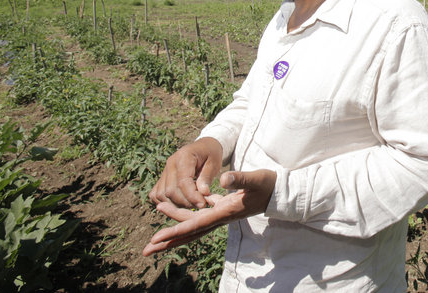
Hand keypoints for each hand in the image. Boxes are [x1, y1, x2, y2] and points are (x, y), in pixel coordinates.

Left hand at [143, 169, 275, 256]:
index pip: (195, 224)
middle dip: (168, 242)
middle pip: (189, 232)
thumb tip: (223, 177)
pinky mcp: (223, 208)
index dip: (175, 231)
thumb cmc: (269, 185)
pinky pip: (199, 216)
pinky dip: (185, 216)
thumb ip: (240, 178)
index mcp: (225, 212)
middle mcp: (220, 217)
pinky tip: (174, 210)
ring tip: (155, 233)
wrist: (280, 193)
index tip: (157, 238)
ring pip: (192, 225)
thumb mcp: (256, 179)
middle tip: (147, 250)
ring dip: (173, 228)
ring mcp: (221, 214)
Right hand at [148, 137, 223, 209]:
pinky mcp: (162, 178)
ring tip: (192, 205)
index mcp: (184, 157)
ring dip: (176, 204)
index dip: (192, 196)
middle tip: (200, 205)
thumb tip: (203, 193)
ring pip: (161, 195)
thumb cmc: (211, 155)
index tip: (203, 204)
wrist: (204, 147)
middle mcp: (170, 163)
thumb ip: (207, 177)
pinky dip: (165, 202)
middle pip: (170, 191)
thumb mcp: (214, 163)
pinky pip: (156, 194)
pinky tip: (180, 204)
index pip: (183, 182)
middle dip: (185, 202)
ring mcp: (164, 171)